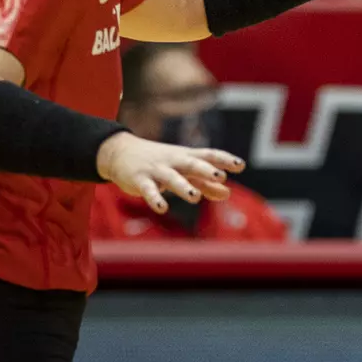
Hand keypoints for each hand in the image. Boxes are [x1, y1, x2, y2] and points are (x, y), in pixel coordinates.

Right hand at [97, 130, 244, 213]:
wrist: (120, 152)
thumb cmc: (160, 162)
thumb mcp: (183, 170)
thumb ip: (205, 183)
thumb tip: (228, 193)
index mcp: (187, 156)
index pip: (208, 155)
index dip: (224, 160)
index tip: (241, 165)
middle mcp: (174, 161)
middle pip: (192, 163)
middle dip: (205, 169)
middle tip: (220, 176)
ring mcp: (157, 170)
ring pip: (172, 178)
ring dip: (183, 186)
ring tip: (195, 197)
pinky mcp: (140, 180)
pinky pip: (148, 190)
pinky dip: (155, 198)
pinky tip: (162, 208)